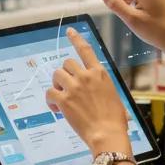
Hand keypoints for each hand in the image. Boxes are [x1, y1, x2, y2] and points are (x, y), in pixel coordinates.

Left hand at [45, 28, 130, 155]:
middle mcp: (86, 76)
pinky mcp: (64, 99)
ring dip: (57, 85)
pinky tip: (57, 109)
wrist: (107, 134)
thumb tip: (99, 93)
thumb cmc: (114, 120)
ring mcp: (74, 87)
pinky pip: (50, 92)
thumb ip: (102, 88)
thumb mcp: (113, 96)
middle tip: (66, 88)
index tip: (69, 31)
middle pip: (66, 63)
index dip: (76, 39)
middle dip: (64, 74)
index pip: (86, 50)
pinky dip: (50, 100)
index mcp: (99, 73)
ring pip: (56, 75)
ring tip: (62, 99)